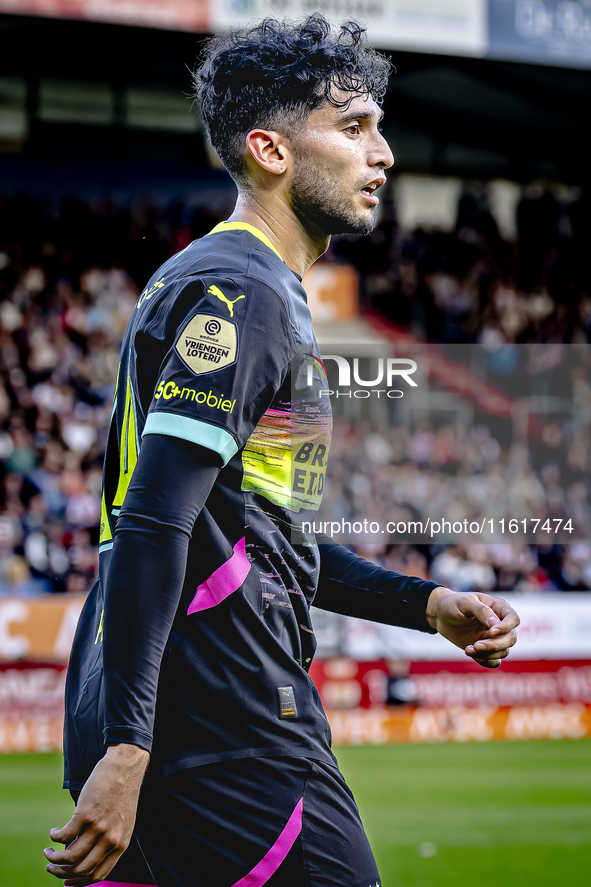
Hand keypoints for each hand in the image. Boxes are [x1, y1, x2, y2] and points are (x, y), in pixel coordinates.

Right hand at [44, 743, 148, 885]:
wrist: (125, 767)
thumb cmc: (122, 793)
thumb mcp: (123, 823)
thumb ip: (109, 841)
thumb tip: (85, 855)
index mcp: (121, 844)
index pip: (98, 875)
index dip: (79, 882)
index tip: (66, 882)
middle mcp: (110, 840)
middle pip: (81, 870)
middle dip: (61, 874)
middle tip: (51, 867)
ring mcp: (98, 828)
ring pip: (70, 857)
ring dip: (54, 858)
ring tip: (48, 852)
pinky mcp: (86, 814)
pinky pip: (64, 836)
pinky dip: (55, 838)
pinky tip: (53, 833)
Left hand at [426, 587, 518, 667]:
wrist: (440, 614)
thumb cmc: (453, 603)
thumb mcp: (465, 602)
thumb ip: (481, 611)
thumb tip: (496, 625)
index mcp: (498, 608)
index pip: (513, 620)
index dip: (506, 627)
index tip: (491, 631)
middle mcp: (499, 624)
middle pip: (511, 639)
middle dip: (495, 645)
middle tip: (476, 645)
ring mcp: (493, 638)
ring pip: (503, 652)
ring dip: (488, 654)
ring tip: (468, 649)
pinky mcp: (485, 650)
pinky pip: (494, 661)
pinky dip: (485, 661)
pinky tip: (470, 653)